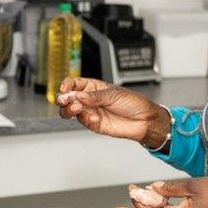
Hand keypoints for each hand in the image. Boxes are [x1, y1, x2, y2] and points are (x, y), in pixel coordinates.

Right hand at [55, 77, 169, 147]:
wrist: (143, 120)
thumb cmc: (132, 103)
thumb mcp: (113, 94)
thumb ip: (94, 96)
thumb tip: (78, 95)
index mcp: (93, 87)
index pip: (74, 83)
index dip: (67, 85)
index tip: (65, 88)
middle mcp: (89, 99)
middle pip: (67, 98)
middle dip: (64, 99)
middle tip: (66, 100)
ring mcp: (90, 111)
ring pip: (70, 111)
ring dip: (69, 109)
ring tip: (76, 108)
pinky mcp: (93, 124)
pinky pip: (83, 121)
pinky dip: (85, 119)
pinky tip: (94, 118)